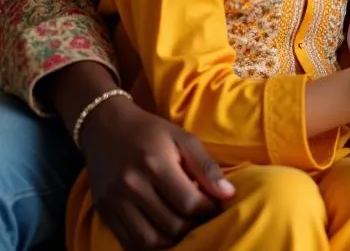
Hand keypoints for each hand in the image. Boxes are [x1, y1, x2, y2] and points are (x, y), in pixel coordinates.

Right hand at [79, 95, 234, 248]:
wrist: (105, 128)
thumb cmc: (151, 131)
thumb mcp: (183, 137)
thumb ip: (206, 166)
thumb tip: (228, 194)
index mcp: (156, 164)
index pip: (189, 203)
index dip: (208, 209)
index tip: (216, 204)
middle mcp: (133, 186)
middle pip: (171, 225)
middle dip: (193, 225)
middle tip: (201, 215)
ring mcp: (115, 202)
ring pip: (150, 240)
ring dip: (173, 238)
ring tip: (184, 224)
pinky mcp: (104, 213)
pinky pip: (129, 242)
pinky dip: (150, 243)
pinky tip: (162, 230)